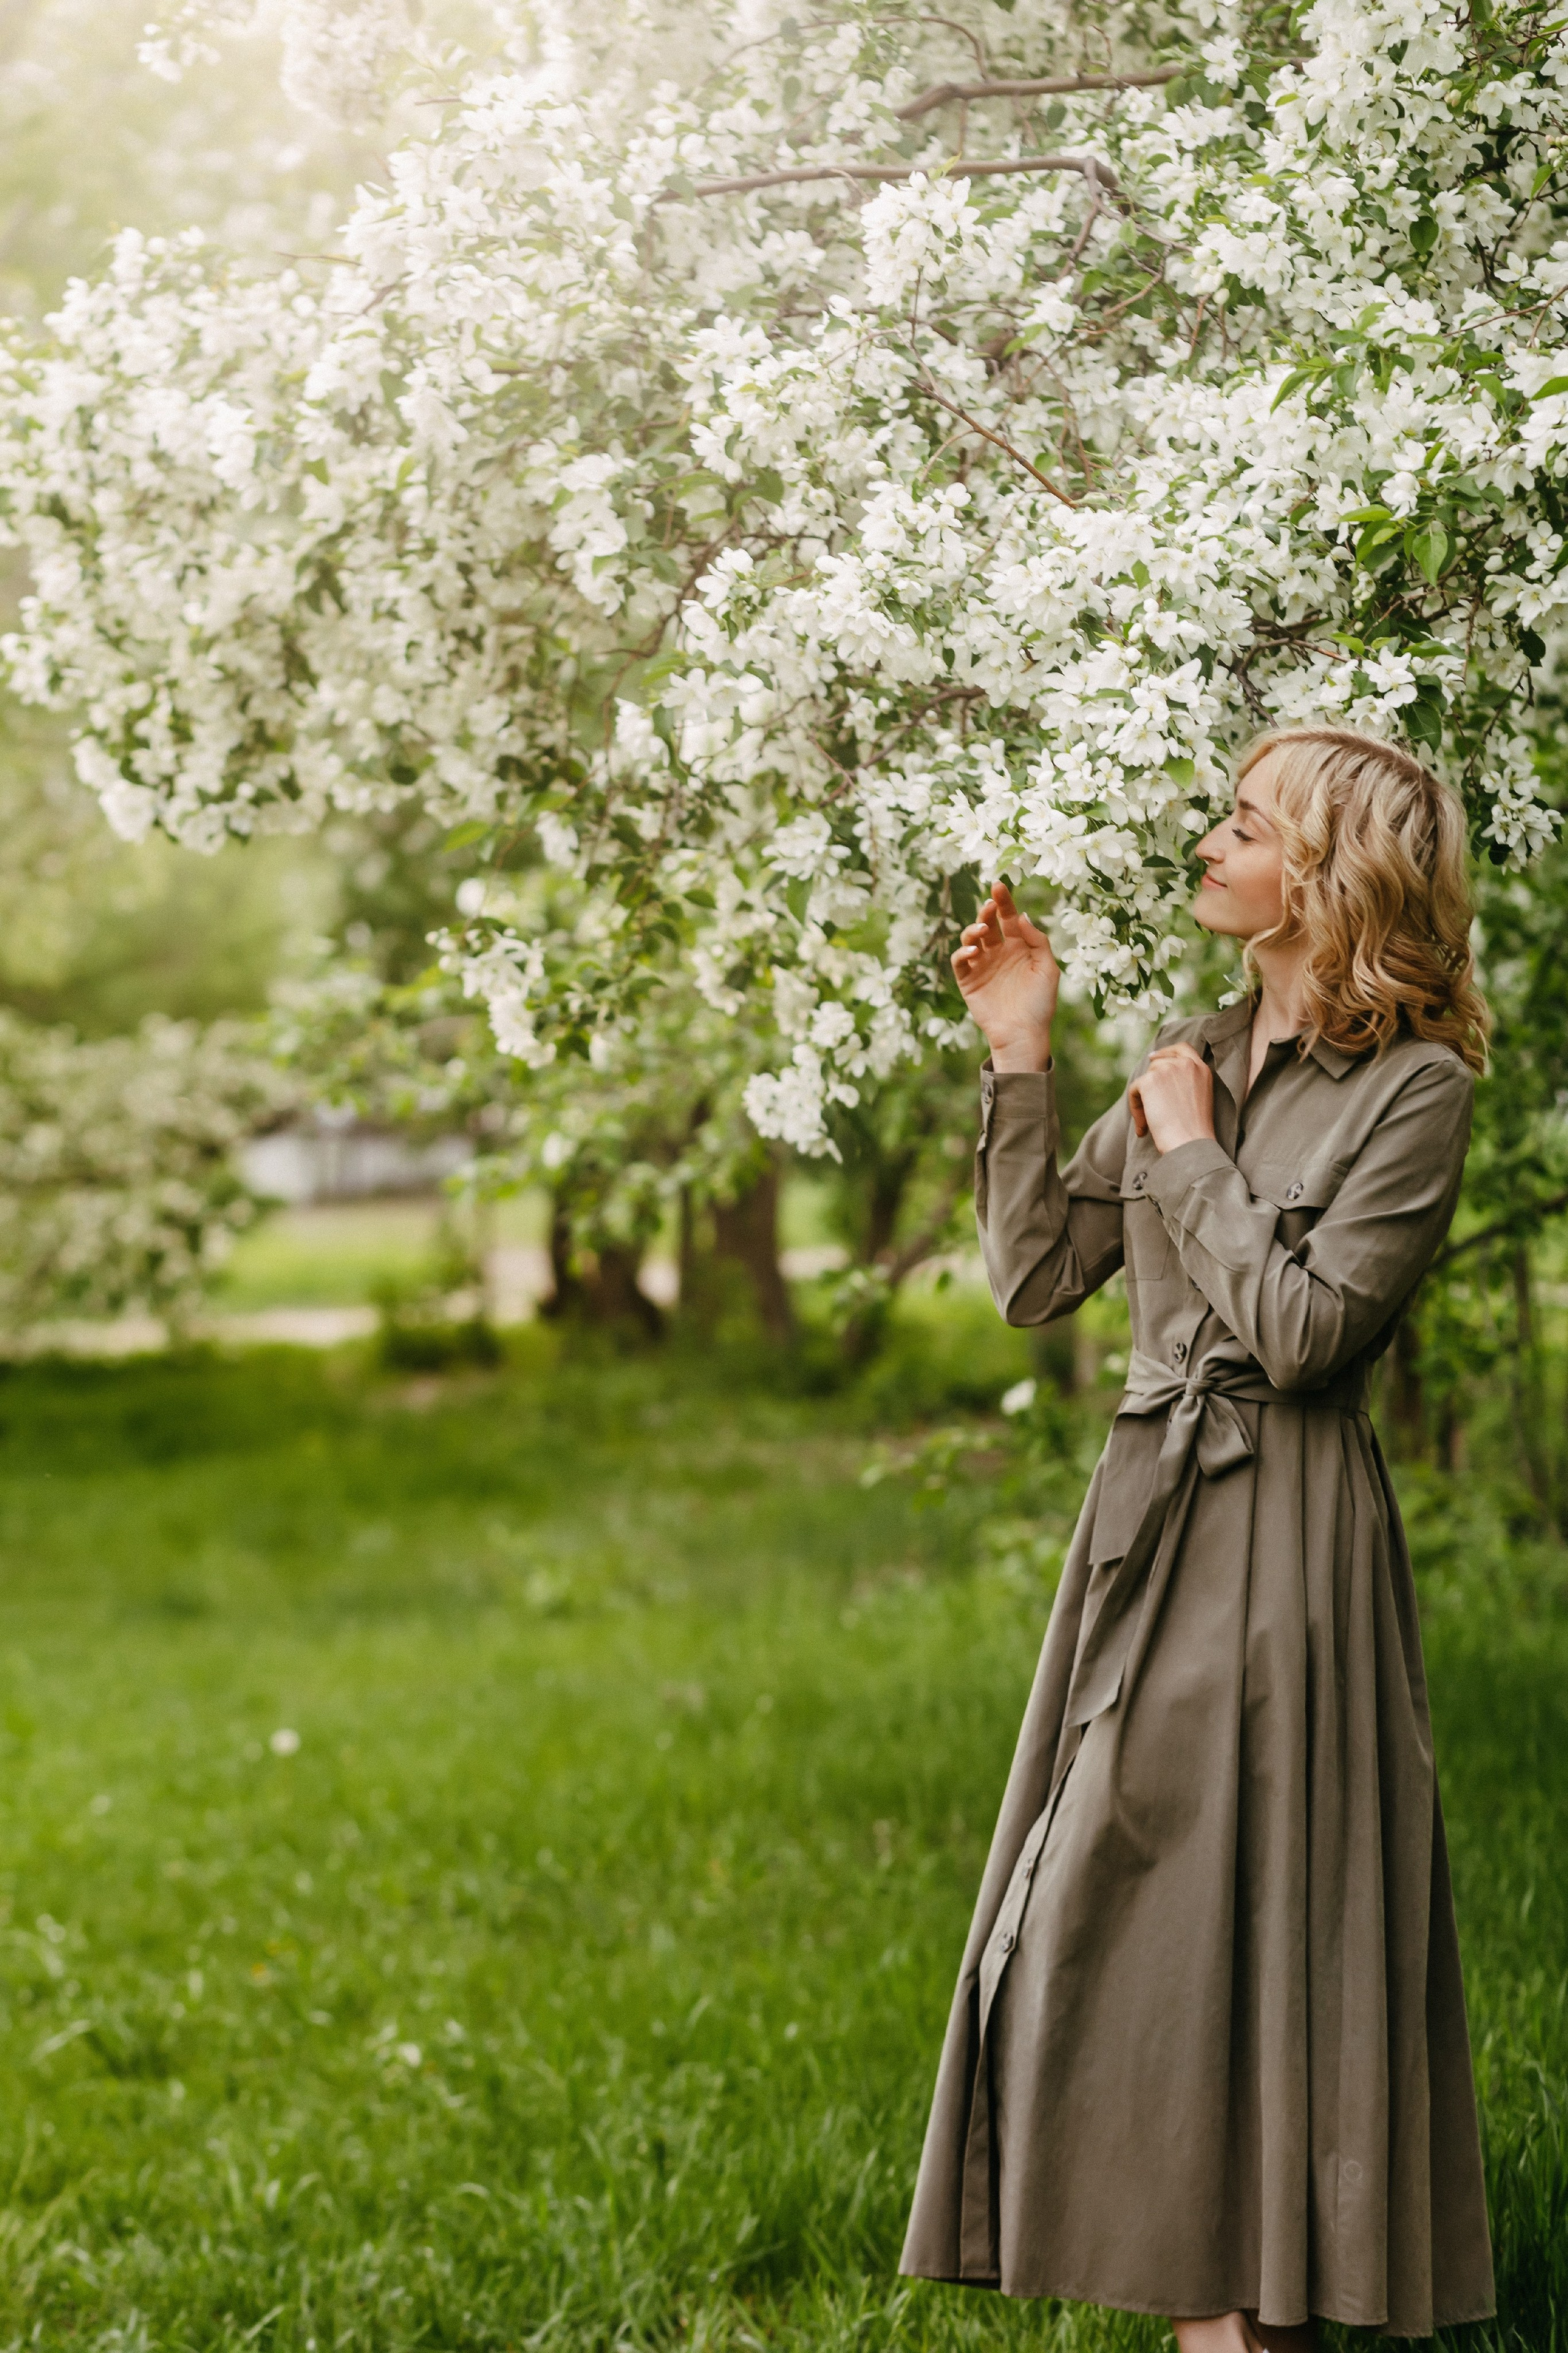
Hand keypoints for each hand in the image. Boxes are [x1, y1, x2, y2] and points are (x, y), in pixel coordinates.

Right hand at [952, 880, 1059, 1071]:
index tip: (999, 885)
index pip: (1008, 918)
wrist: (1024, 1033)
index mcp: (1018, 946)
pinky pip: (960, 962)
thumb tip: (1022, 916)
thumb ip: (1037, 941)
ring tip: (982, 930)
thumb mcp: (1047, 969)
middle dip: (987, 910)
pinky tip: (973, 952)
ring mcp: (982, 965)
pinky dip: (963, 953)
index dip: (1003, 901)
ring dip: (973, 929)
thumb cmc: (1040, 1003)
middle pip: (988, 923)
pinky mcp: (968, 981)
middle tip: (990, 904)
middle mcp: (998, 952)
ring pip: (971, 938)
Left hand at [1127, 1042, 1215, 1152]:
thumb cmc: (1194, 1132)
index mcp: (1201, 1069)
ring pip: (1146, 1077)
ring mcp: (1168, 1069)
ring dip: (1143, 1099)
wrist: (1190, 1143)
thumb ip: (1185, 1082)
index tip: (1152, 1058)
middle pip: (1158, 1063)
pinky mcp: (1151, 1079)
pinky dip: (1135, 1109)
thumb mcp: (1198, 1098)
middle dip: (1151, 1084)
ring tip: (1150, 1123)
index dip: (1165, 1052)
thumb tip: (1155, 1076)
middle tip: (1152, 1110)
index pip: (1182, 1048)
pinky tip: (1144, 1127)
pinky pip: (1134, 1090)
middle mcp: (1186, 1064)